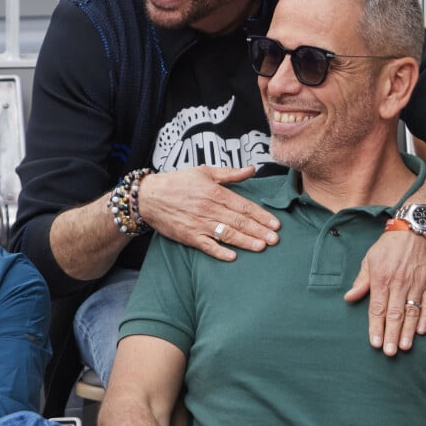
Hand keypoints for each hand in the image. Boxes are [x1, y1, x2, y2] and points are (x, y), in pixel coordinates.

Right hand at [138, 166, 279, 258]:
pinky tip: (233, 256)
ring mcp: (198, 224)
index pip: (244, 206)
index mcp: (215, 192)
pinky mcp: (188, 236)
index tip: (276, 224)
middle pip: (239, 221)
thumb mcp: (205, 171)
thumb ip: (230, 173)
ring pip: (226, 234)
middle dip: (259, 231)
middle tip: (275, 240)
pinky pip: (207, 246)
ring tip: (261, 247)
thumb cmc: (179, 182)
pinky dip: (219, 252)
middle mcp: (209, 209)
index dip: (261, 216)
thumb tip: (252, 169)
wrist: (149, 196)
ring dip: (245, 242)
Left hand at [344, 230, 425, 354]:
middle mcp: (399, 282)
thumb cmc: (389, 246)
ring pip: (412, 311)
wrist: (415, 228)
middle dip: (392, 334)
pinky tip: (421, 331)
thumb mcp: (370, 259)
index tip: (375, 343)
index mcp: (381, 278)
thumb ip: (361, 281)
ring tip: (405, 346)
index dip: (376, 327)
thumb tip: (349, 298)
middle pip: (395, 313)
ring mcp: (417, 283)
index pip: (377, 308)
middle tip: (390, 352)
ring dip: (408, 330)